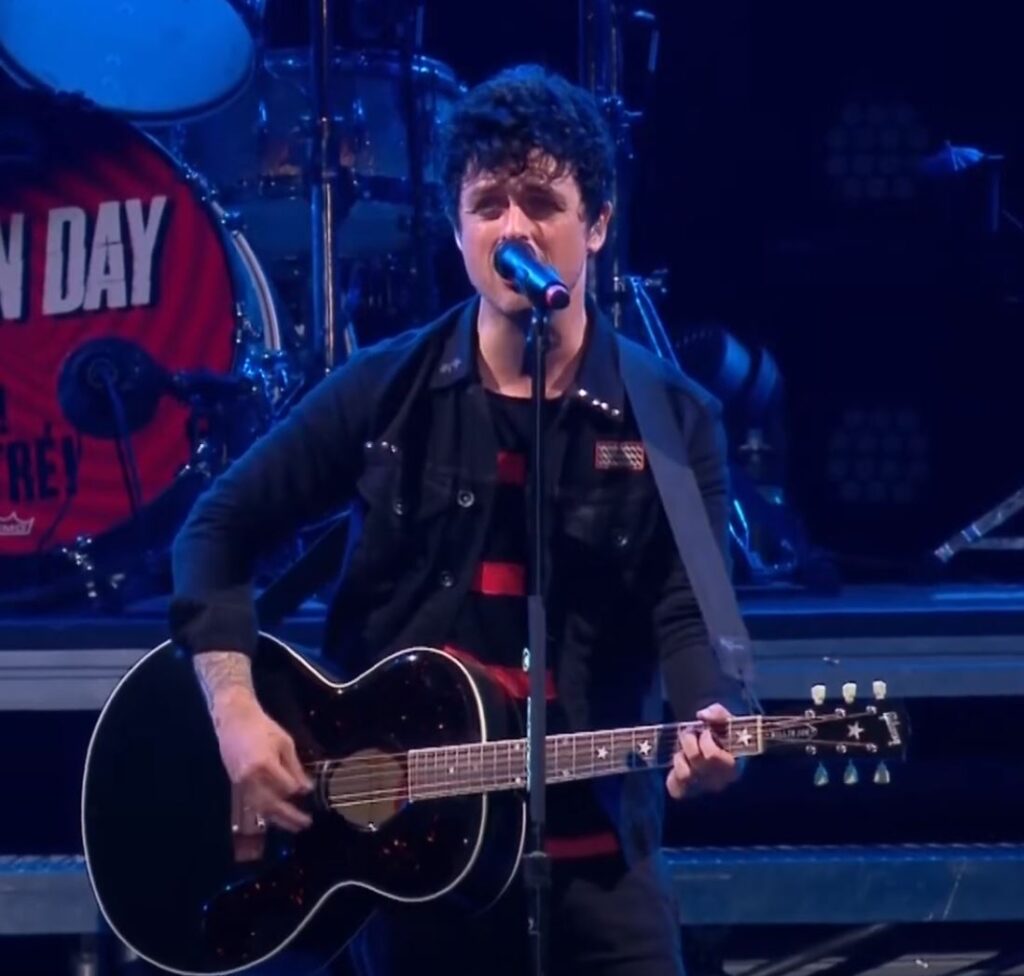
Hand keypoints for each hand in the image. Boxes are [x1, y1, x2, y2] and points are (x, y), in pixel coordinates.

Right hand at [212, 691, 314, 832]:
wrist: (234, 720)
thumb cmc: (262, 727)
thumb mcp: (284, 743)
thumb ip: (294, 768)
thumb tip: (306, 788)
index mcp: (265, 765)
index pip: (286, 788)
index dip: (299, 791)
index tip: (310, 792)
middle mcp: (251, 778)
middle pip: (272, 805)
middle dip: (289, 817)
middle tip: (305, 823)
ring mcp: (241, 783)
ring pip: (260, 808)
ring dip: (277, 819)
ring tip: (293, 826)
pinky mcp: (236, 784)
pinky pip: (252, 803)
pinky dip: (265, 812)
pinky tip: (276, 815)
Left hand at [666, 703, 738, 800]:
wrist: (717, 753)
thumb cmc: (724, 737)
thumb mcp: (726, 722)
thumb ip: (718, 714)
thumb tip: (702, 715)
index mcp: (733, 766)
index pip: (713, 755)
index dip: (706, 739)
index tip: (706, 732)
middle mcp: (719, 782)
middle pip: (695, 758)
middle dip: (689, 740)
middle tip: (690, 734)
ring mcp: (702, 789)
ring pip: (684, 773)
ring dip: (680, 757)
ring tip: (684, 751)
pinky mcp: (687, 793)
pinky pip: (673, 787)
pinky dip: (673, 774)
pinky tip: (681, 764)